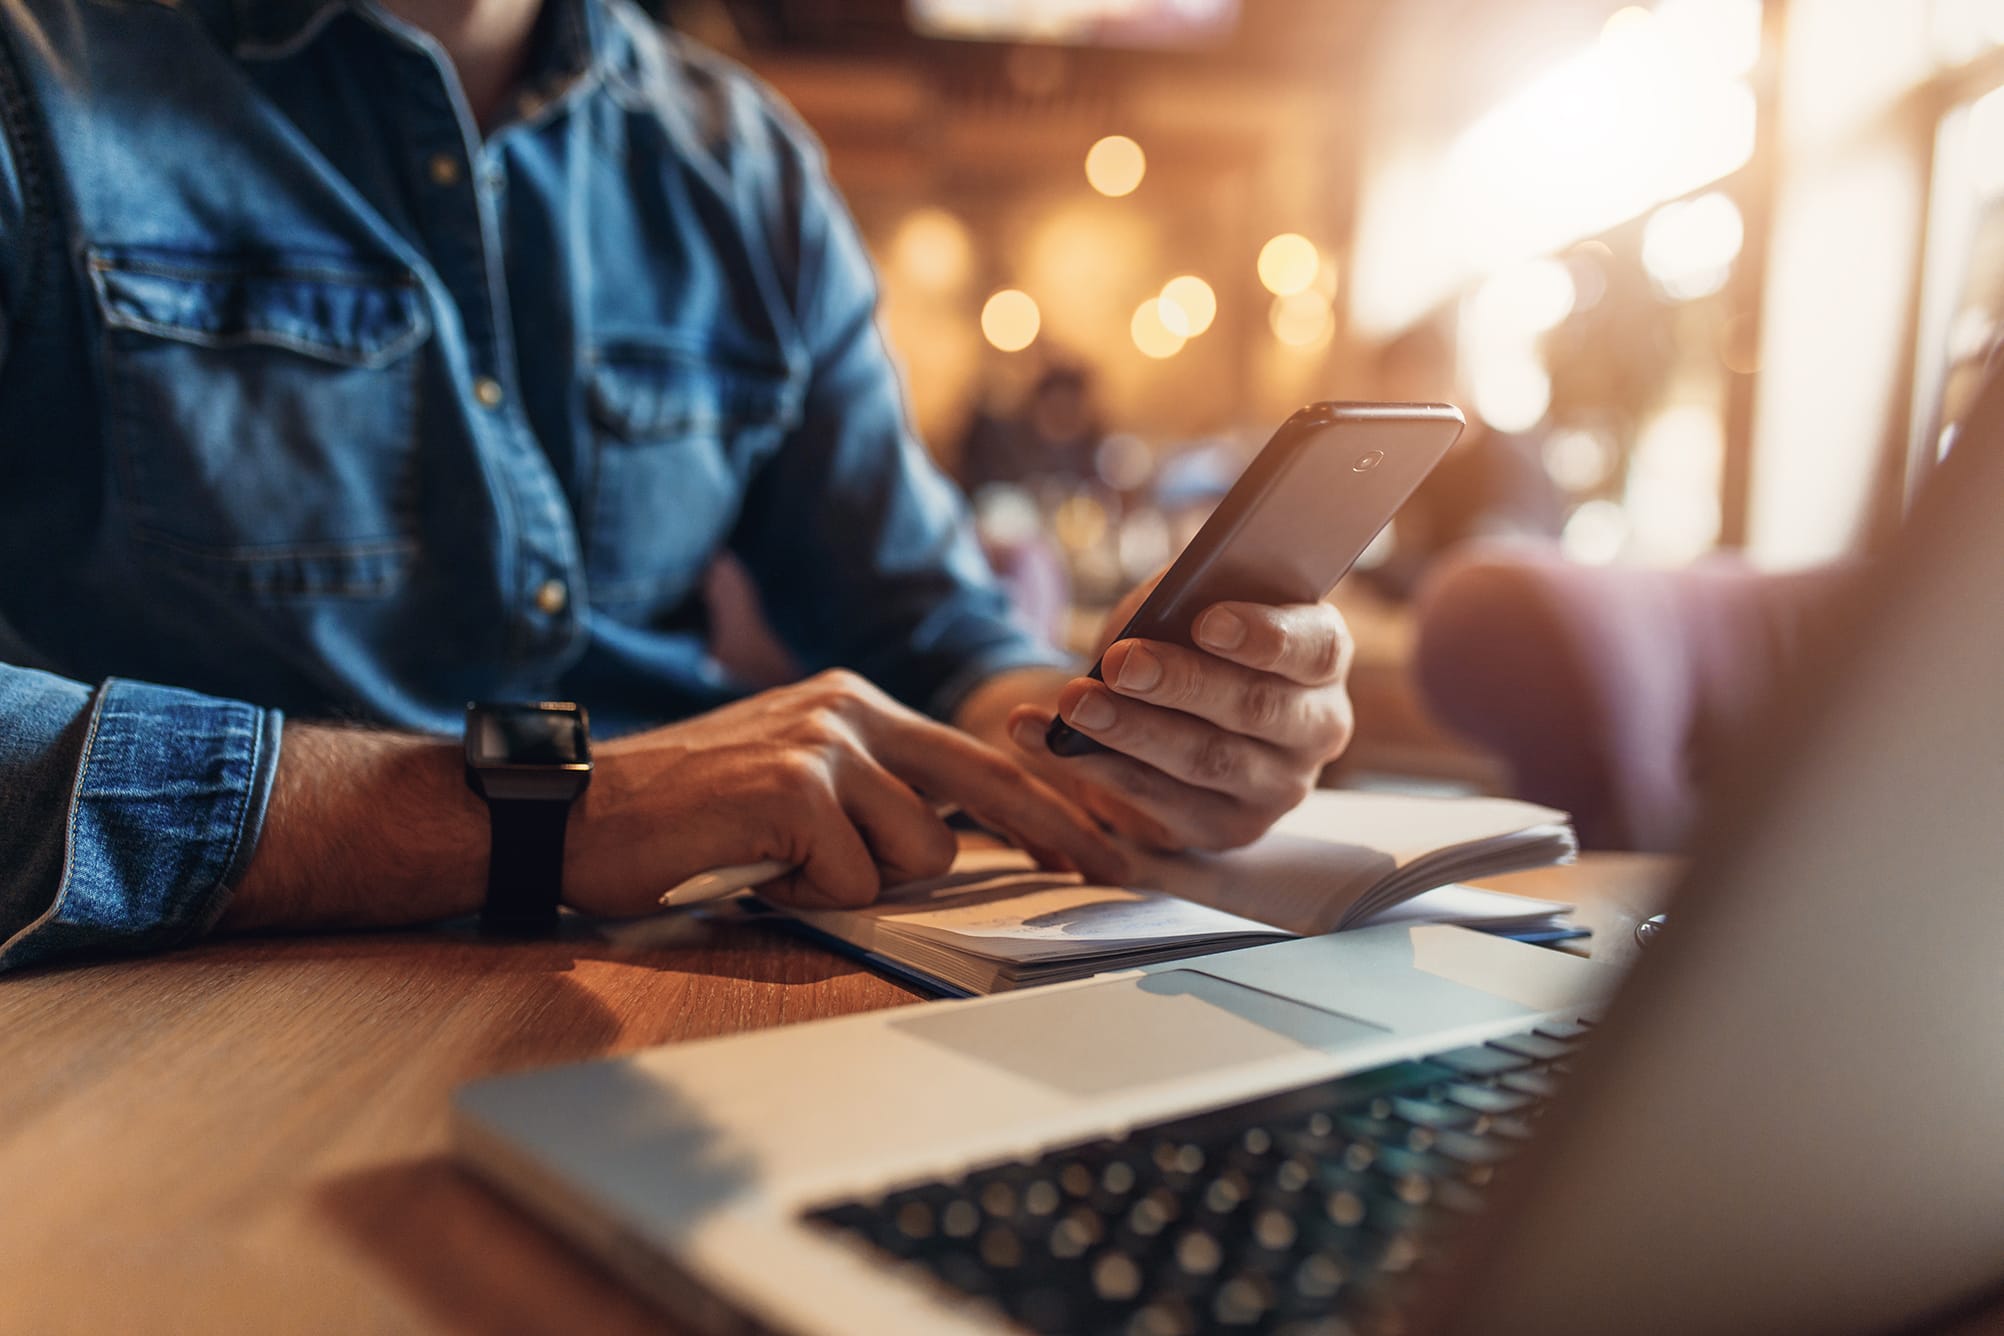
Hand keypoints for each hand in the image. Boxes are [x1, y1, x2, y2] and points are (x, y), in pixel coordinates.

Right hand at [566, 669, 1127, 914]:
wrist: (573, 812)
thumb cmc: (682, 817)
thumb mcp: (791, 784)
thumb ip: (867, 793)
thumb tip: (950, 842)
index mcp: (854, 706)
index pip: (978, 756)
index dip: (1051, 801)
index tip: (1107, 839)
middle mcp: (849, 711)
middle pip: (987, 784)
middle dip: (1057, 834)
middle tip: (1113, 873)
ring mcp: (823, 745)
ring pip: (919, 852)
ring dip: (863, 882)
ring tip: (788, 867)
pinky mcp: (793, 789)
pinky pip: (853, 880)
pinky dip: (809, 896)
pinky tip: (755, 871)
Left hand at [1002, 580, 1354, 851]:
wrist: (1172, 709)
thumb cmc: (1189, 638)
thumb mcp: (1191, 603)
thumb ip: (1187, 596)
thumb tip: (1157, 608)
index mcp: (1324, 658)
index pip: (1314, 648)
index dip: (1264, 636)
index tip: (1206, 621)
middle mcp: (1317, 727)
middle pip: (1255, 707)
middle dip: (1182, 684)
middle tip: (1120, 663)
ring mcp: (1279, 787)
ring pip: (1207, 759)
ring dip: (1133, 730)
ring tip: (1075, 703)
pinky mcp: (1230, 828)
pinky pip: (1163, 803)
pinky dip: (1100, 770)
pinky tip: (1052, 741)